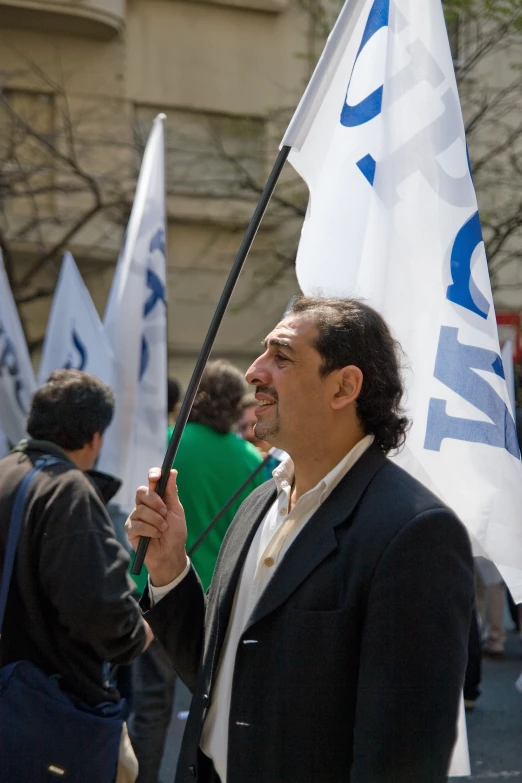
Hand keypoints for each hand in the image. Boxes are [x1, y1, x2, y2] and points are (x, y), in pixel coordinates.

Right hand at [126, 468, 187, 586]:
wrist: (170, 553)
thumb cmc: (175, 532)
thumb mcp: (176, 511)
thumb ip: (172, 492)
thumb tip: (172, 471)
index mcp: (157, 497)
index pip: (151, 480)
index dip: (153, 475)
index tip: (156, 477)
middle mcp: (144, 504)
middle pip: (142, 492)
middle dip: (155, 502)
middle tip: (165, 513)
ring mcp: (135, 516)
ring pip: (141, 510)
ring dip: (156, 520)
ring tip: (162, 529)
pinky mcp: (130, 529)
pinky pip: (137, 524)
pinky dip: (150, 530)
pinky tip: (155, 536)